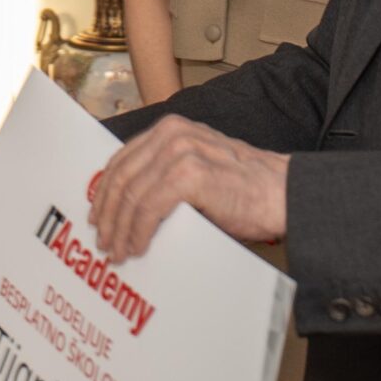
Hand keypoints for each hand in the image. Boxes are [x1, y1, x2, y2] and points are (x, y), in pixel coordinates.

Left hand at [87, 114, 287, 260]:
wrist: (283, 194)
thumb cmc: (244, 191)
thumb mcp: (198, 168)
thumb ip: (166, 174)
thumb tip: (128, 206)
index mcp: (171, 130)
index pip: (122, 159)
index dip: (105, 191)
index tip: (98, 216)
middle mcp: (172, 134)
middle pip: (121, 177)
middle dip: (108, 214)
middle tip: (104, 241)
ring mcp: (180, 152)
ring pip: (131, 195)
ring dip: (120, 228)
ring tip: (118, 251)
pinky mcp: (189, 175)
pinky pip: (148, 208)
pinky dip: (138, 232)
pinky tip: (138, 247)